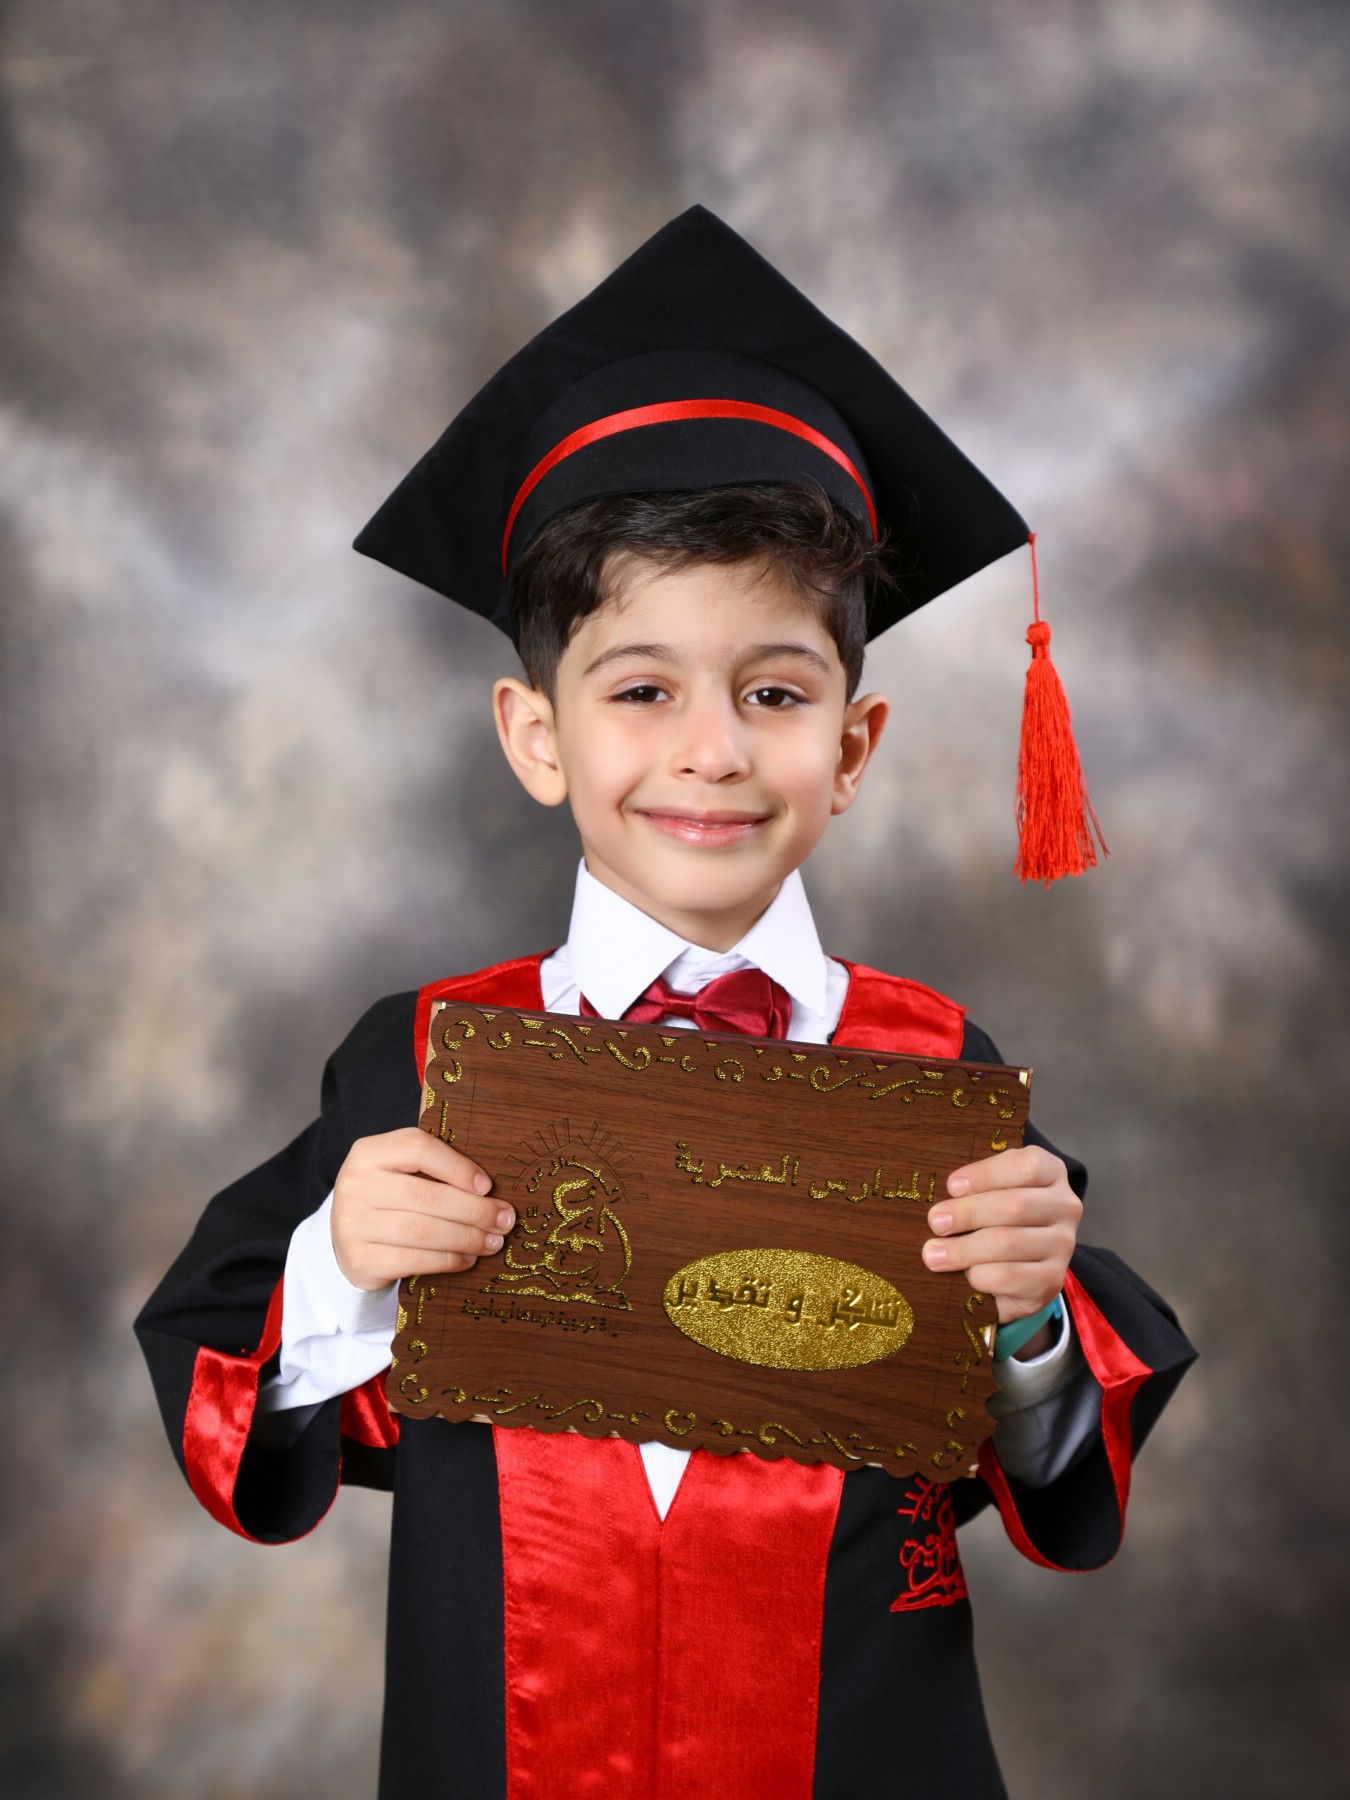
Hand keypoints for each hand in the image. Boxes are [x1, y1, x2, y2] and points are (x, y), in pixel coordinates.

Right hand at [331, 1128, 514, 1291]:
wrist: (347, 1238)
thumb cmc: (389, 1197)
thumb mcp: (401, 1171)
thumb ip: (435, 1166)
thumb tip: (489, 1187)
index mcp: (368, 1153)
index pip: (418, 1148)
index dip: (458, 1167)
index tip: (487, 1186)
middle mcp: (355, 1185)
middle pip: (427, 1196)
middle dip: (475, 1211)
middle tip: (504, 1220)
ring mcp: (352, 1225)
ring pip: (424, 1231)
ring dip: (467, 1238)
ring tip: (492, 1242)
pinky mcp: (360, 1260)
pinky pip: (415, 1260)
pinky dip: (448, 1260)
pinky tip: (467, 1258)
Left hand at [923, 1144, 1080, 1354]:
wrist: (1022, 1269)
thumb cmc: (999, 1218)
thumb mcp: (993, 1190)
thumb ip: (976, 1187)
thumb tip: (941, 1201)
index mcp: (1052, 1173)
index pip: (1027, 1166)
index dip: (986, 1175)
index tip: (951, 1186)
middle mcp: (1065, 1207)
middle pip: (1015, 1205)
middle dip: (968, 1213)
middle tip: (935, 1222)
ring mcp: (1063, 1245)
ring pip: (1008, 1243)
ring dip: (964, 1249)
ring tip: (934, 1254)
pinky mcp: (1052, 1279)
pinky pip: (1009, 1277)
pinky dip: (980, 1275)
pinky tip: (966, 1274)